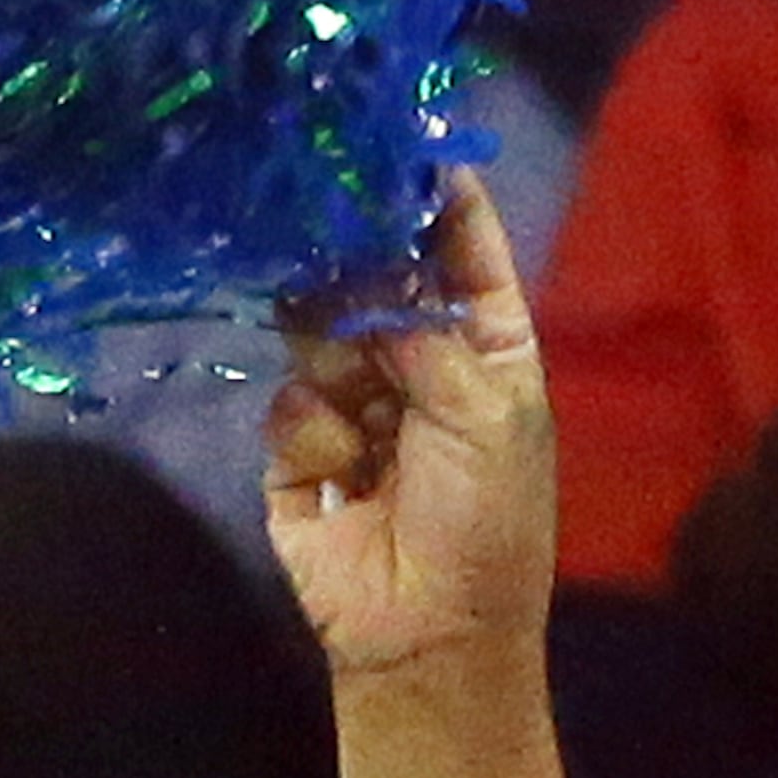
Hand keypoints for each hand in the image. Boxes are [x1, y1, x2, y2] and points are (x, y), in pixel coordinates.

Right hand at [264, 170, 557, 681]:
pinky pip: (289, 400)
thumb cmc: (484, 523)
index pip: (460, 250)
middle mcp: (419, 362)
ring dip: (336, 360)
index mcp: (488, 349)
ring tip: (365, 408)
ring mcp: (354, 400)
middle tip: (338, 238)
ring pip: (319, 327)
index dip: (435, 196)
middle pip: (375, 274)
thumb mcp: (483, 411)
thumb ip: (425, 323)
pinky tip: (347, 477)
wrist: (429, 638)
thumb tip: (370, 252)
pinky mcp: (298, 446)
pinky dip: (315, 432)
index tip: (404, 139)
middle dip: (360, 264)